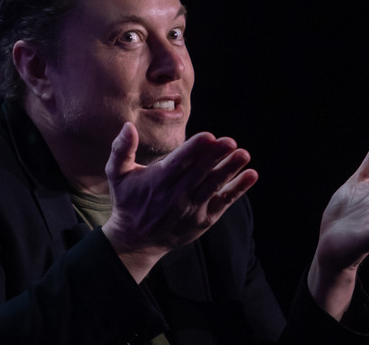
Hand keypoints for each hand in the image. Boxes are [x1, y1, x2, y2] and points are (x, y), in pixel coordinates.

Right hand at [102, 122, 257, 281]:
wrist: (136, 240)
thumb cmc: (128, 201)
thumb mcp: (117, 174)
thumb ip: (121, 149)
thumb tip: (128, 126)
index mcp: (158, 180)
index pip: (179, 162)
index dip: (194, 149)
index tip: (208, 136)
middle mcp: (176, 195)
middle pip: (200, 172)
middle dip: (216, 156)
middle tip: (230, 141)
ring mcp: (192, 208)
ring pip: (213, 186)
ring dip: (230, 170)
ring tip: (244, 155)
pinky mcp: (204, 219)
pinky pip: (223, 202)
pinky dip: (238, 190)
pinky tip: (251, 175)